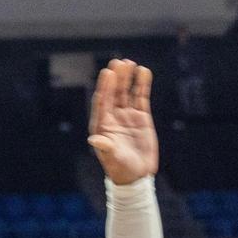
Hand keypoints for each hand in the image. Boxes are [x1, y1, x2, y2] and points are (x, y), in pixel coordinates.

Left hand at [88, 59, 158, 184]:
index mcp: (102, 125)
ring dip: (128, 78)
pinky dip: (142, 85)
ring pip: (127, 92)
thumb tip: (93, 139)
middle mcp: (113, 117)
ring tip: (130, 63)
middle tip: (118, 62)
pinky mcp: (141, 117)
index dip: (105, 87)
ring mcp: (127, 116)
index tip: (107, 73)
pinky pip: (141, 97)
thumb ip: (105, 147)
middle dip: (116, 78)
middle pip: (114, 93)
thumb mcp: (112, 158)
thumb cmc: (120, 168)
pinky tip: (144, 72)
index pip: (102, 102)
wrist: (136, 175)